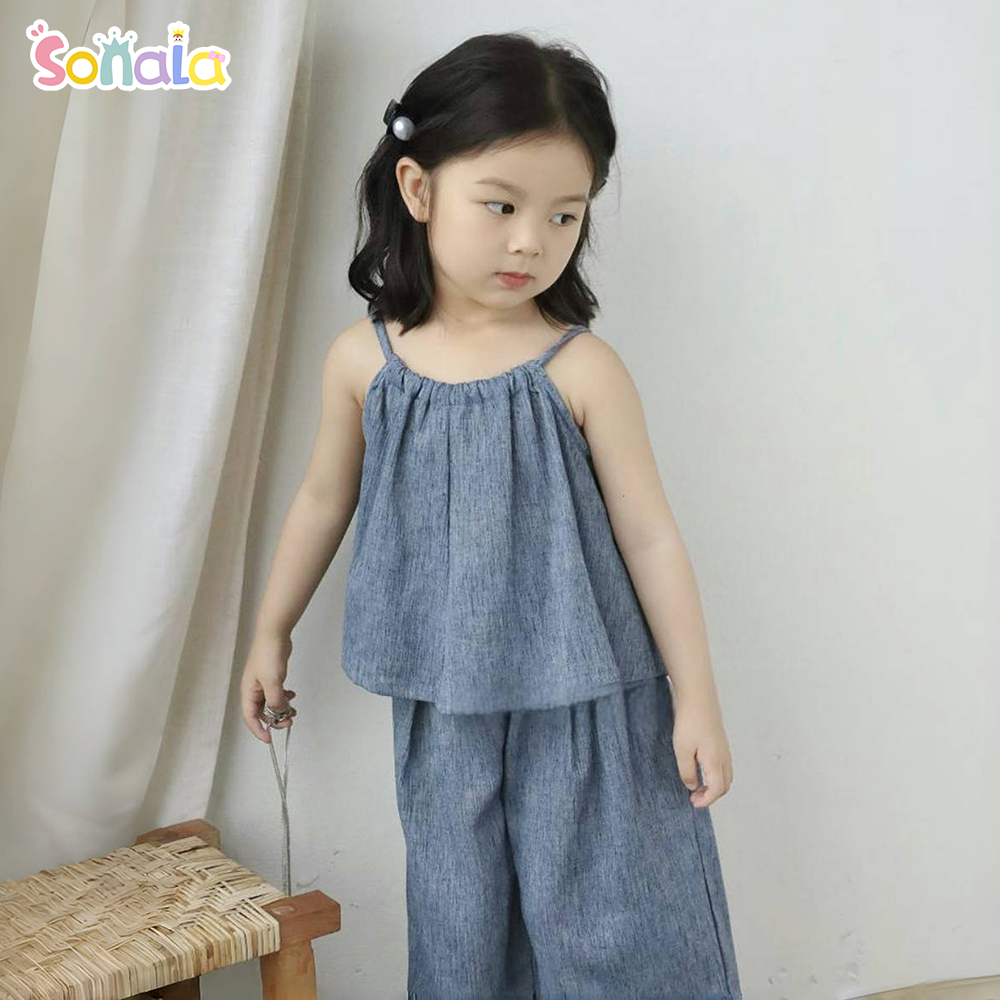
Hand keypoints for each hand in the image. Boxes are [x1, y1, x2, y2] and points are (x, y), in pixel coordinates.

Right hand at [240, 633, 297, 743]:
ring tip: (293, 709)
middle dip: (274, 719)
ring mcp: (262, 682)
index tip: (269, 740)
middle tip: (289, 720)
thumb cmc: (269, 655)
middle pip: (261, 712)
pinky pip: (276, 693)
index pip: (250, 718)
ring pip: (270, 703)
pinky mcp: (271, 676)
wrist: (275, 634)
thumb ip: (275, 701)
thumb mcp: (273, 682)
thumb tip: (279, 714)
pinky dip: (284, 697)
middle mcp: (253, 689)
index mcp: (248, 692)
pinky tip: (291, 694)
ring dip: (281, 708)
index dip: (258, 730)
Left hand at [670, 692, 732, 807]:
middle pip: (724, 785)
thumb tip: (693, 785)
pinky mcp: (720, 741)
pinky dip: (716, 774)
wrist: (698, 696)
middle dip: (711, 795)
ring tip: (697, 785)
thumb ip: (687, 771)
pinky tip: (701, 769)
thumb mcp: (682, 750)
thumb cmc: (690, 721)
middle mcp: (724, 757)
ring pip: (725, 775)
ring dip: (714, 785)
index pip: (717, 790)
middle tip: (694, 797)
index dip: (706, 800)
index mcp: (715, 762)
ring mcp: (724, 748)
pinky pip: (723, 764)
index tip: (693, 803)